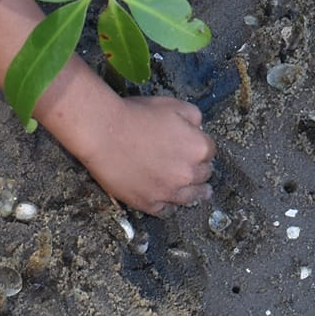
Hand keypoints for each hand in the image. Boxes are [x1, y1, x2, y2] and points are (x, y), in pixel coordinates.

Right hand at [76, 95, 215, 215]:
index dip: (201, 148)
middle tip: (192, 168)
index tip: (194, 148)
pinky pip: (166, 210)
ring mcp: (169, 191)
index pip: (210, 152)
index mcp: (198, 148)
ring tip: (199, 194)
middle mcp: (189, 173)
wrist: (104, 132)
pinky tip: (170, 203)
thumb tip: (199, 128)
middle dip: (199, 170)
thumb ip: (194, 117)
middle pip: (203, 176)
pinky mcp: (149, 203)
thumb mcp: (173, 105)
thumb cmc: (137, 115)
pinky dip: (169, 205)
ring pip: (190, 197)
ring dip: (194, 193)